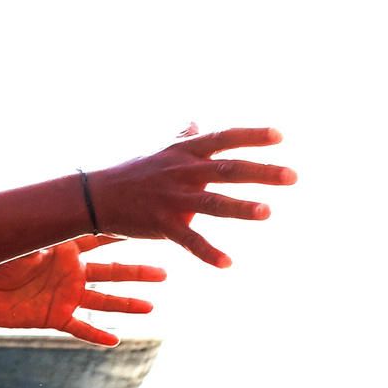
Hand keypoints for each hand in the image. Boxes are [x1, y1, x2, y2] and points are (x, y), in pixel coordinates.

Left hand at [0, 236, 165, 346]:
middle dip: (138, 274)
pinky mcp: (54, 317)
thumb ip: (41, 239)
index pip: (100, 240)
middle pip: (112, 273)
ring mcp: (65, 296)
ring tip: (151, 307)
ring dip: (126, 305)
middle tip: (165, 273)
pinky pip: (79, 328)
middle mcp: (71, 274)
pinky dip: (96, 335)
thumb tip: (55, 227)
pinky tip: (115, 341)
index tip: (148, 225)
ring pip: (102, 302)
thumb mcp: (20, 248)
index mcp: (66, 252)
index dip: (122, 234)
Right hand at [89, 125, 296, 268]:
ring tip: (268, 212)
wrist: (94, 196)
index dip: (252, 136)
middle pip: (229, 169)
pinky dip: (208, 252)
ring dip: (241, 208)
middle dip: (262, 172)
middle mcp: (183, 172)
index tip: (280, 136)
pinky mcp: (162, 224)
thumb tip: (197, 123)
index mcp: (185, 152)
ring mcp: (173, 199)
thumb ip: (182, 137)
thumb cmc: (130, 171)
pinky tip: (227, 263)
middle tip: (292, 176)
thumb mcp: (158, 148)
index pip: (225, 138)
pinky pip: (189, 240)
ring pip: (213, 203)